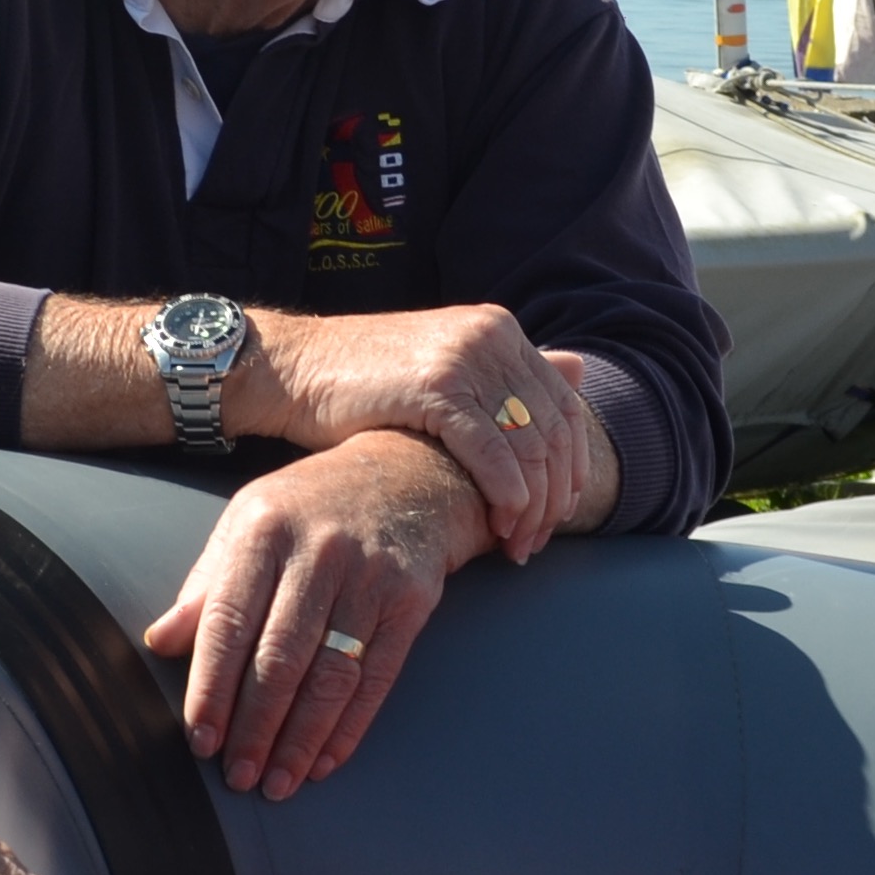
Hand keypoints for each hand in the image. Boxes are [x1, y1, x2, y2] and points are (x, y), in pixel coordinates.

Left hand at [143, 429, 486, 798]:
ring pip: (329, 675)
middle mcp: (317, 550)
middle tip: (239, 776)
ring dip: (301, 739)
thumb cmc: (312, 506)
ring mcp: (369, 575)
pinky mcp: (412, 600)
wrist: (411, 470)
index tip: (201, 739)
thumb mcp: (250, 523)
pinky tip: (325, 761)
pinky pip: (377, 677)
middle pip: (280, 657)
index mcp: (263, 529)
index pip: (229, 622)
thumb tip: (161, 642)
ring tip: (278, 783)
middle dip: (256, 726)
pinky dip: (350, 727)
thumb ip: (207, 584)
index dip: (212, 686)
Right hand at [249, 306, 598, 558]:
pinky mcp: (437, 387)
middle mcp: (491, 337)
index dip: (571, 464)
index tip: (562, 511)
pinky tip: (500, 524)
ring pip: (529, 446)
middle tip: (540, 540)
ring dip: (532, 505)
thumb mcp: (443, 372)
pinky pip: (493, 452)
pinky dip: (506, 495)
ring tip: (518, 543)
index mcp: (499, 330)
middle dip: (555, 495)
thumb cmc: (364, 382)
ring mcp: (466, 358)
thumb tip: (579, 368)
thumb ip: (504, 377)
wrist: (296, 368)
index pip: (564, 404)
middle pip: (554, 429)